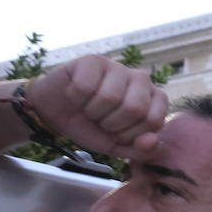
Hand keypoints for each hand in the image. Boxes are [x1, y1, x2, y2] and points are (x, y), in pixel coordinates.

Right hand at [29, 55, 167, 157]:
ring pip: (109, 97)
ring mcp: (118, 67)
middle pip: (134, 108)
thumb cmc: (93, 128)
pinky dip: (76, 98)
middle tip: (101, 120)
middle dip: (111, 124)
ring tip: (89, 108)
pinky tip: (76, 96)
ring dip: (93, 112)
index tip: (117, 133)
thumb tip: (151, 140)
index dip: (129, 135)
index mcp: (155, 99)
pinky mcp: (93, 60)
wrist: (56, 115)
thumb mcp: (119, 147)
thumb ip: (142, 151)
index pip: (153, 121)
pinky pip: (85, 86)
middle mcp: (141, 79)